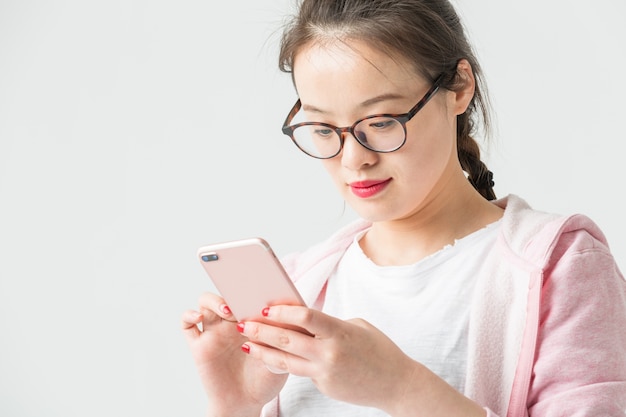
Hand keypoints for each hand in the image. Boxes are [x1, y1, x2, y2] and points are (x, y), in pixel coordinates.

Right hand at [181, 293, 287, 416]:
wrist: (246, 404)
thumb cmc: (266, 380)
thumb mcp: (282, 357)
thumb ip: (282, 338)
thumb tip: (285, 317)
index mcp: (252, 320)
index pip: (249, 294)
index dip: (254, 287)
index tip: (263, 289)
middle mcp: (232, 322)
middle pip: (226, 291)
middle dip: (234, 290)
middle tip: (244, 301)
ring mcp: (214, 332)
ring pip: (205, 302)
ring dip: (214, 300)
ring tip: (227, 310)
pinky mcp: (199, 345)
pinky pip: (186, 325)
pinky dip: (189, 315)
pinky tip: (198, 317)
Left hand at [237, 305, 414, 411]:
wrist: (396, 384)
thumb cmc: (379, 350)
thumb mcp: (357, 327)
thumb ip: (330, 324)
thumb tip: (305, 320)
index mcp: (340, 332)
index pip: (306, 316)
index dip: (283, 311)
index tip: (265, 306)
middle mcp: (330, 353)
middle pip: (289, 339)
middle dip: (262, 330)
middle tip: (243, 323)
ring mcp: (325, 372)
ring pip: (287, 360)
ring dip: (264, 351)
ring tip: (246, 344)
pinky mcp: (323, 385)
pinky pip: (300, 371)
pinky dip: (286, 362)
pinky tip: (271, 356)